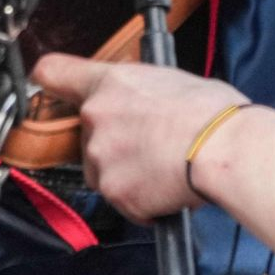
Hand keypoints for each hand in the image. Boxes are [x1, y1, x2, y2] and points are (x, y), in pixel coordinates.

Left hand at [31, 55, 250, 222]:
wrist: (225, 148)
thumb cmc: (211, 113)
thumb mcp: (170, 79)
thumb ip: (138, 89)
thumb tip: (139, 97)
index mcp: (109, 83)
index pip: (51, 72)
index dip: (49, 84)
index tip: (50, 93)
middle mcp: (95, 117)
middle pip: (85, 137)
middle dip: (111, 145)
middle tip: (148, 146)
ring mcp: (100, 157)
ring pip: (101, 172)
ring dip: (125, 175)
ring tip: (163, 167)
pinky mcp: (114, 192)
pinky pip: (123, 202)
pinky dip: (142, 202)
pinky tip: (167, 187)